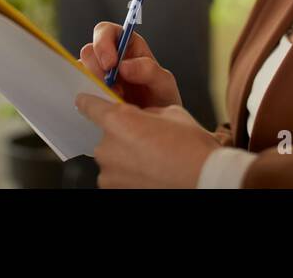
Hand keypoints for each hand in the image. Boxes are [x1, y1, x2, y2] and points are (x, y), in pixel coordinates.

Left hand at [75, 95, 220, 187]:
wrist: (204, 179)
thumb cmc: (191, 147)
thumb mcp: (169, 112)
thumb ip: (144, 111)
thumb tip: (138, 116)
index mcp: (117, 121)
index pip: (88, 105)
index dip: (90, 101)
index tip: (88, 101)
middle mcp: (107, 147)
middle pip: (105, 134)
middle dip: (120, 134)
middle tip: (145, 139)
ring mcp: (109, 173)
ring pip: (112, 156)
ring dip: (125, 155)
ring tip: (151, 159)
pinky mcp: (114, 190)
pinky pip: (116, 175)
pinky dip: (128, 173)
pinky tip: (150, 171)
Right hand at [79, 21, 181, 108]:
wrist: (158, 129)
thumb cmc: (162, 100)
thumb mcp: (164, 83)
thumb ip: (149, 70)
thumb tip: (124, 66)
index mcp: (127, 46)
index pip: (106, 31)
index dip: (103, 43)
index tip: (110, 64)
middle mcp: (110, 58)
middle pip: (89, 51)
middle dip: (97, 69)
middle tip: (112, 87)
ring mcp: (98, 77)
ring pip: (82, 71)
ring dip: (94, 86)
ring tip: (115, 100)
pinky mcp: (91, 95)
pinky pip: (80, 91)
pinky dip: (88, 98)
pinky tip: (106, 106)